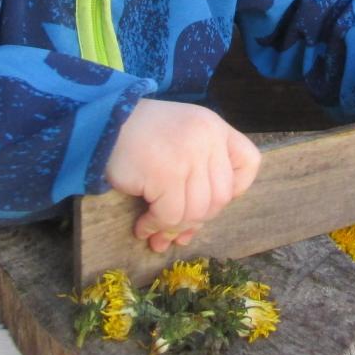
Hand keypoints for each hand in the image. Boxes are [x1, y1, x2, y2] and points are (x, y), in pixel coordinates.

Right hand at [105, 99, 261, 252]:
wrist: (104, 122)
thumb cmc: (141, 134)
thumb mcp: (182, 139)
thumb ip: (198, 173)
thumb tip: (192, 230)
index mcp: (215, 128)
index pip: (250, 162)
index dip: (237, 188)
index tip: (210, 198)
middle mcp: (208, 139)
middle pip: (221, 196)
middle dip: (199, 219)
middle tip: (175, 229)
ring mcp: (189, 155)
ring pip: (197, 211)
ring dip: (174, 228)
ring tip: (156, 233)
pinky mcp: (166, 172)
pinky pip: (170, 215)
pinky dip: (157, 227)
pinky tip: (143, 227)